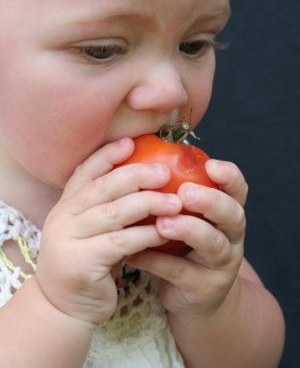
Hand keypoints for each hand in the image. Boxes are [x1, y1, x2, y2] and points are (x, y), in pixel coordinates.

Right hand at [34, 138, 181, 325]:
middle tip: (165, 171)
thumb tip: (139, 178)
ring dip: (148, 204)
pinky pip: (122, 242)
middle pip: (102, 187)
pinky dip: (146, 234)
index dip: (107, 155)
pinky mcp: (82, 263)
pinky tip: (165, 231)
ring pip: (114, 213)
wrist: (64, 307)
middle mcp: (63, 217)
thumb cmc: (87, 262)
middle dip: (136, 175)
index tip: (131, 142)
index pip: (85, 171)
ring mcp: (69, 239)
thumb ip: (105, 206)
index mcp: (65, 205)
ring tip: (175, 202)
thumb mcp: (90, 229)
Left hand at [127, 159, 246, 316]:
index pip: (238, 191)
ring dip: (188, 230)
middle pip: (233, 215)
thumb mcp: (187, 220)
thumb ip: (175, 197)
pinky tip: (134, 253)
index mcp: (227, 215)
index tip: (211, 165)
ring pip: (213, 245)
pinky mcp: (203, 289)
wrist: (195, 298)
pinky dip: (156, 260)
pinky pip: (180, 272)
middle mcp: (231, 238)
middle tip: (185, 192)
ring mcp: (221, 265)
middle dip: (210, 201)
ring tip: (162, 223)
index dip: (229, 177)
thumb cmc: (184, 246)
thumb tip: (140, 164)